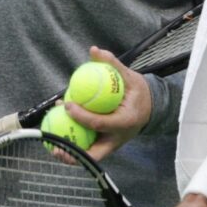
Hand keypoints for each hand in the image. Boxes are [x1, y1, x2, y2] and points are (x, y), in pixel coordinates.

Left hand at [62, 46, 152, 162]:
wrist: (153, 108)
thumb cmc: (139, 93)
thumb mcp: (130, 77)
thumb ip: (113, 64)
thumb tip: (94, 50)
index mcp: (125, 121)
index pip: (99, 123)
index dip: (81, 116)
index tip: (67, 104)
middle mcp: (118, 138)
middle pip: (95, 153)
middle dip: (74, 153)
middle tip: (56, 145)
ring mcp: (113, 144)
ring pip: (90, 156)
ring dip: (71, 154)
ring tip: (54, 147)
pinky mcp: (107, 146)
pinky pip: (89, 149)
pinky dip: (76, 146)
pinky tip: (61, 138)